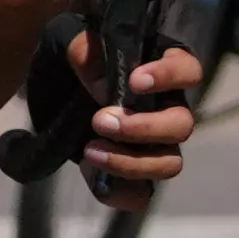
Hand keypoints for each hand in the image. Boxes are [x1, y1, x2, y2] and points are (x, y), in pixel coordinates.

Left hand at [46, 35, 209, 195]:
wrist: (50, 93)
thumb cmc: (71, 61)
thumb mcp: (68, 43)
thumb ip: (86, 53)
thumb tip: (106, 88)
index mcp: (161, 71)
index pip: (189, 71)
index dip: (169, 77)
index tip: (134, 81)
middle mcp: (167, 109)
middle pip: (183, 125)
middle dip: (142, 127)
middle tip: (99, 120)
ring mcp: (155, 146)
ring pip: (170, 163)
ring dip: (131, 162)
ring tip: (90, 150)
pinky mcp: (132, 175)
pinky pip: (141, 194)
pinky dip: (119, 191)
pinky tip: (89, 172)